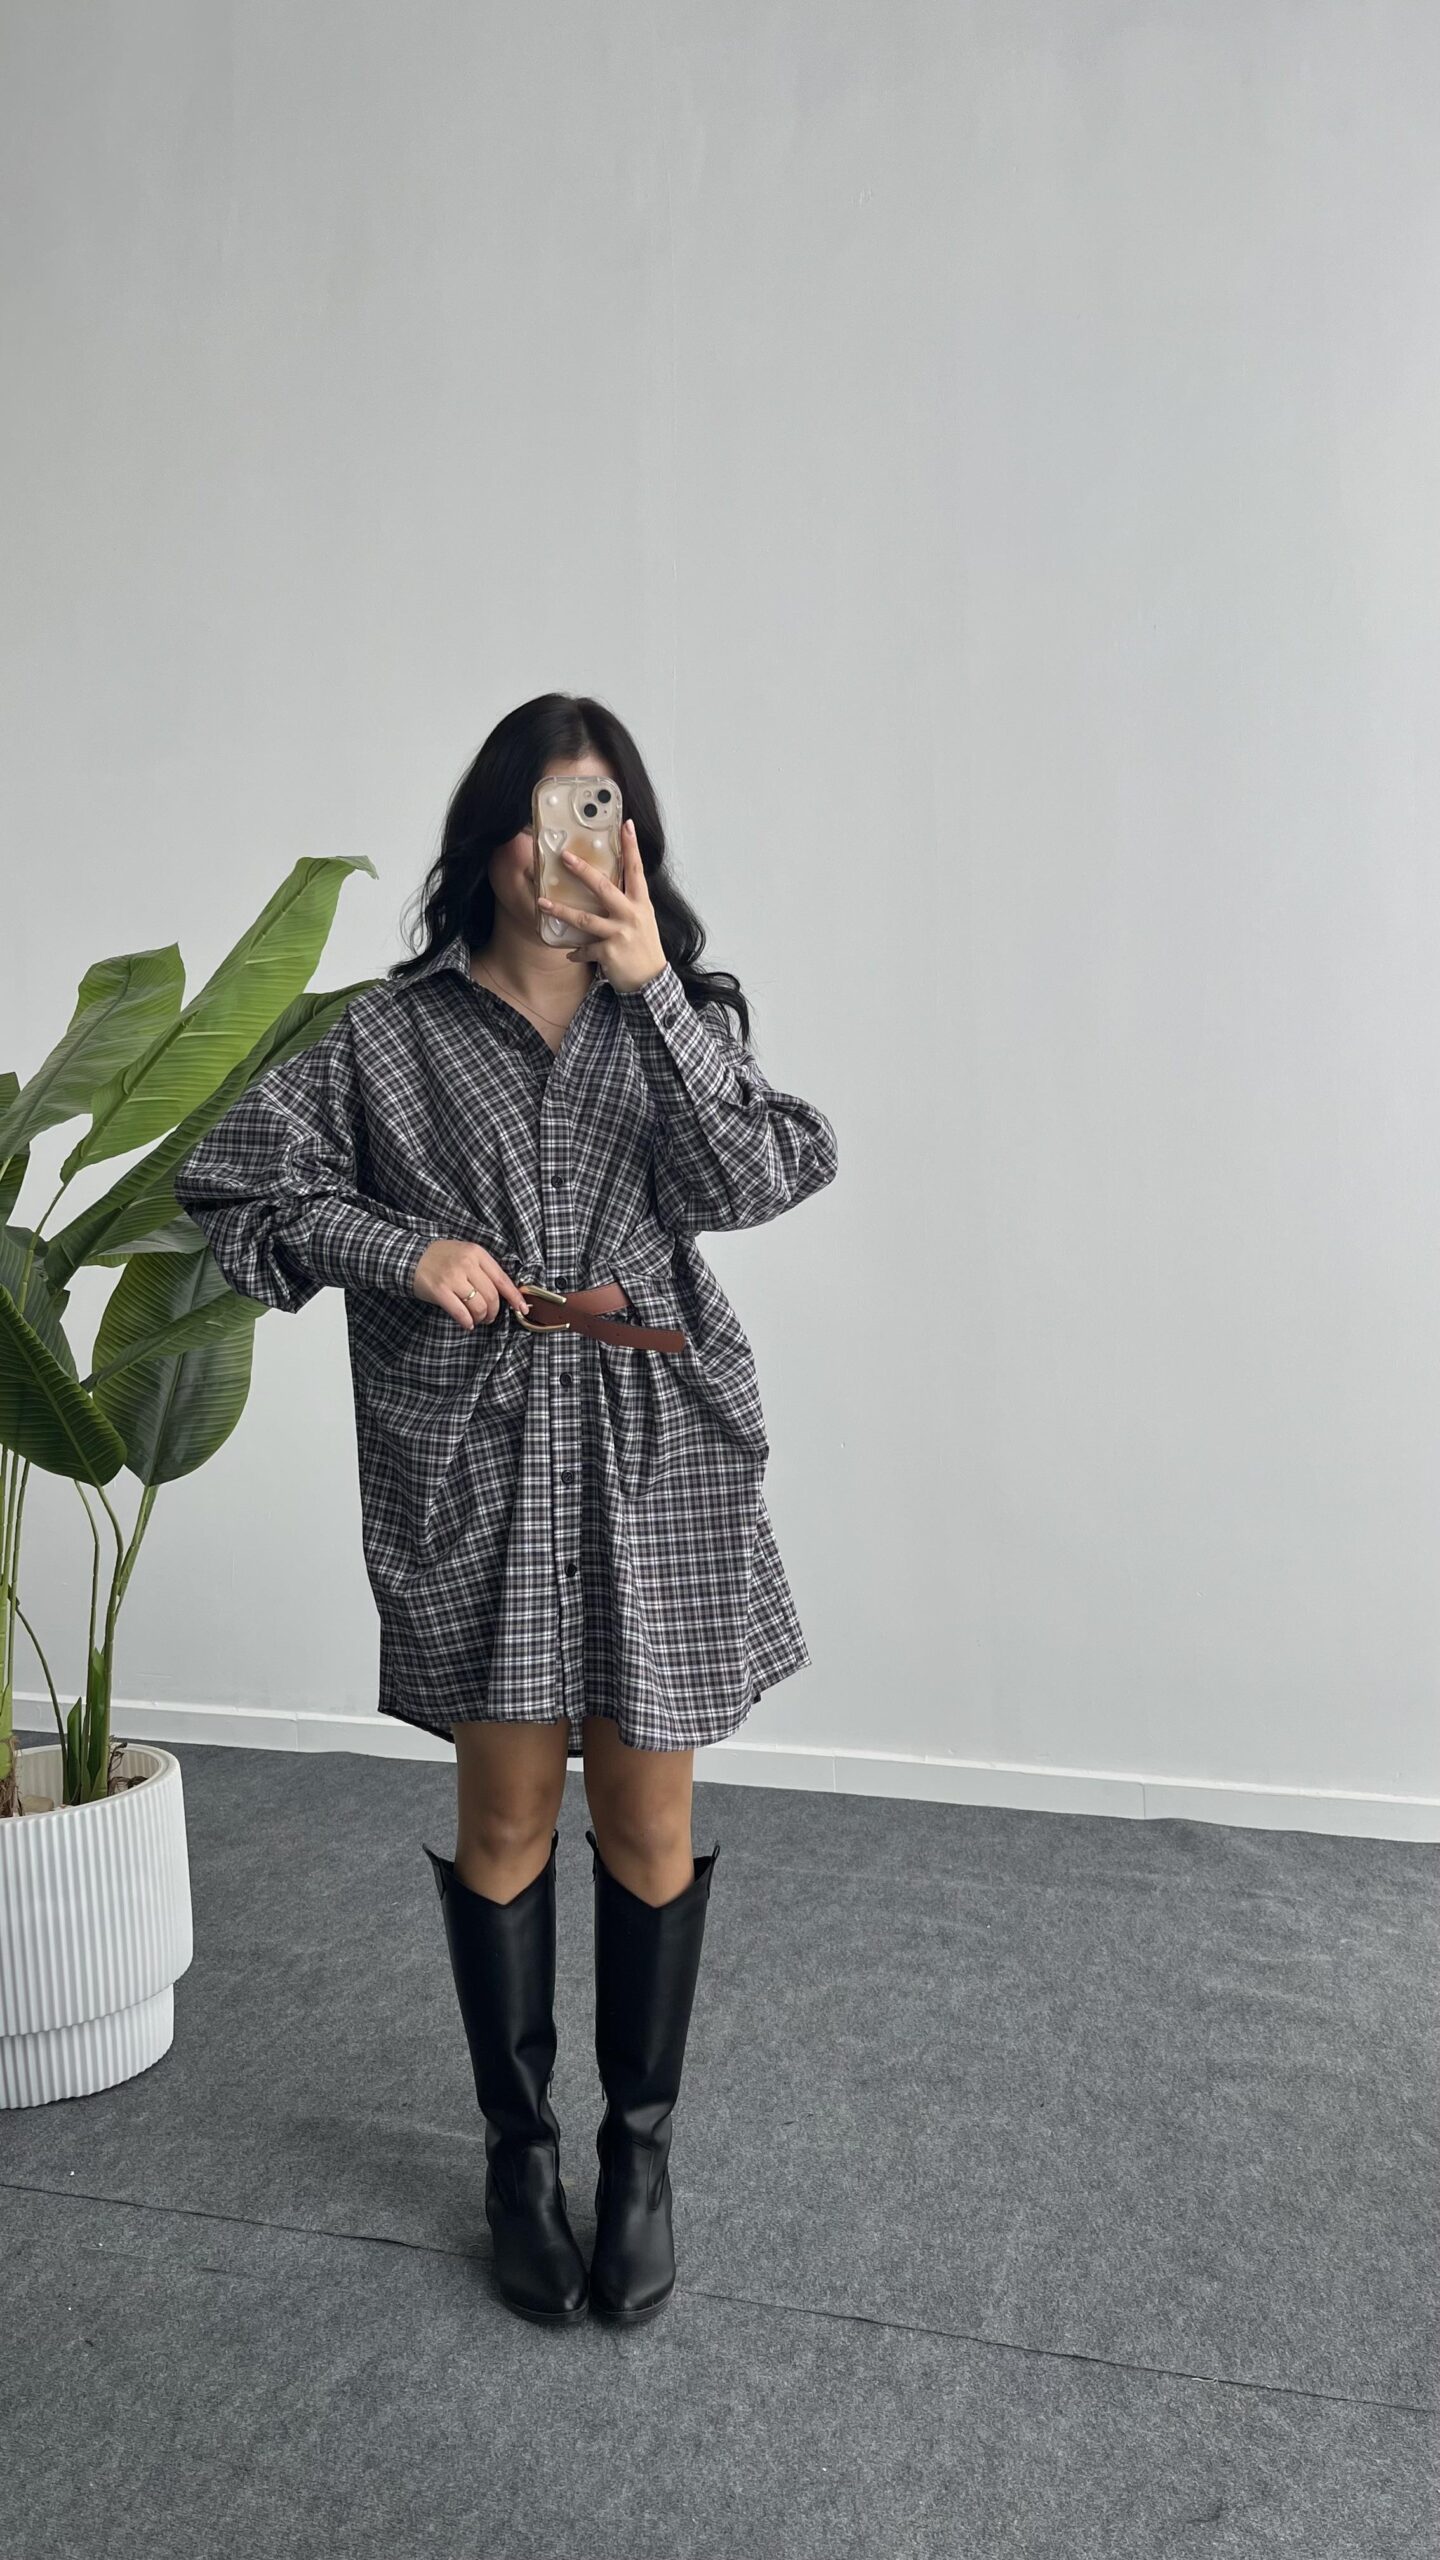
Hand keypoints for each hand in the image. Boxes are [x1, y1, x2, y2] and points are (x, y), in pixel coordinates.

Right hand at [412, 1240, 530, 1329]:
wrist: (411, 1257)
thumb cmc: (443, 1258)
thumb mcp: (466, 1254)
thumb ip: (484, 1270)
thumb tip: (506, 1294)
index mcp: (477, 1253)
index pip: (503, 1279)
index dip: (515, 1297)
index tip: (522, 1309)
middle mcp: (466, 1264)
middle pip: (492, 1296)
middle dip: (494, 1312)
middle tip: (490, 1317)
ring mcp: (452, 1277)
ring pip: (478, 1306)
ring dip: (481, 1318)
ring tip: (477, 1320)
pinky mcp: (439, 1290)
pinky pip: (460, 1312)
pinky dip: (467, 1322)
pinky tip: (467, 1323)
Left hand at [536, 818, 667, 994]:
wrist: (650, 981)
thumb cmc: (643, 946)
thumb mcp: (641, 919)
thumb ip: (626, 902)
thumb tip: (603, 884)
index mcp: (640, 903)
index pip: (636, 869)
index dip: (631, 847)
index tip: (626, 824)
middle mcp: (631, 915)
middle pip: (603, 888)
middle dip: (583, 871)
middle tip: (565, 857)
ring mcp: (620, 934)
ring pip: (585, 919)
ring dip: (561, 911)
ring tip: (542, 904)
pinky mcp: (610, 953)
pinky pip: (585, 949)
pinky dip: (576, 952)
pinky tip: (569, 953)